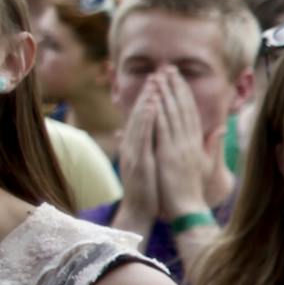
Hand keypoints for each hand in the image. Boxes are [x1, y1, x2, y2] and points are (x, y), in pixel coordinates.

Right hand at [115, 88, 160, 218]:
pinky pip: (142, 137)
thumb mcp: (141, 163)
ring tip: (156, 81)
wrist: (139, 212)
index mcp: (136, 146)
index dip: (149, 97)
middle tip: (158, 72)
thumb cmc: (145, 189)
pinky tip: (152, 105)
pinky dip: (146, 120)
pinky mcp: (138, 161)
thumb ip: (135, 146)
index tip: (159, 80)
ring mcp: (133, 152)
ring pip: (139, 121)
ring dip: (147, 100)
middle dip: (149, 92)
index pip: (142, 117)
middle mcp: (132, 145)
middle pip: (139, 114)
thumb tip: (124, 132)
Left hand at [149, 70, 210, 219]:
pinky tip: (153, 98)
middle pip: (182, 107)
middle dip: (175, 86)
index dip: (185, 93)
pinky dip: (159, 111)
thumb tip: (222, 128)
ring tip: (159, 75)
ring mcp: (180, 146)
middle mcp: (190, 140)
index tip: (178, 77)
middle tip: (167, 67)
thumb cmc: (194, 189)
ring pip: (172, 113)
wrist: (188, 207)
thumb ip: (212, 144)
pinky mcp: (169, 152)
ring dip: (165, 93)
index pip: (191, 112)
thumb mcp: (206, 164)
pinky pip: (163, 128)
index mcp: (197, 142)